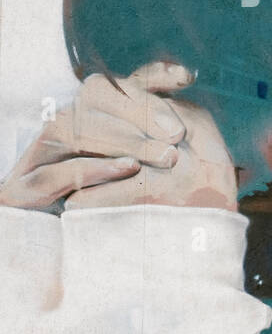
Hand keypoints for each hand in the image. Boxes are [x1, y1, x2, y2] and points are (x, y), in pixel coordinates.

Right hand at [0, 62, 235, 212]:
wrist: (62, 257)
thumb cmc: (121, 211)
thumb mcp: (148, 175)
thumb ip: (162, 146)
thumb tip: (187, 123)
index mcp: (91, 116)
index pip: (121, 83)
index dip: (153, 76)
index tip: (185, 77)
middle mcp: (63, 124)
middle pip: (98, 95)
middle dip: (143, 112)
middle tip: (179, 134)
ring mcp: (40, 153)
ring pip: (78, 127)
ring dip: (126, 140)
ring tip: (165, 156)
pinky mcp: (23, 188)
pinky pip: (60, 170)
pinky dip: (96, 168)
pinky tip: (129, 168)